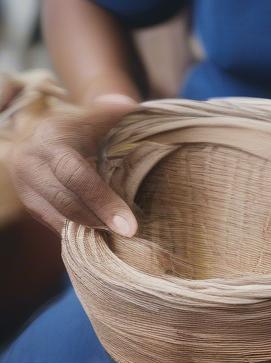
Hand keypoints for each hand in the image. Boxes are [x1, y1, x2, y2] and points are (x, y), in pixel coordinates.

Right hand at [10, 98, 137, 235]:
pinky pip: (58, 228)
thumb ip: (113, 113)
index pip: (75, 175)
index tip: (130, 225)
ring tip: (120, 235)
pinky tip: (104, 238)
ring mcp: (27, 187)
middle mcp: (32, 163)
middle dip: (101, 221)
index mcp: (52, 140)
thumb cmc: (81, 130)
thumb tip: (127, 105)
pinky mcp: (32, 206)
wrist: (44, 139)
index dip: (103, 201)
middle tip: (131, 234)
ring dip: (93, 230)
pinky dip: (83, 235)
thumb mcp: (94, 118)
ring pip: (61, 218)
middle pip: (67, 202)